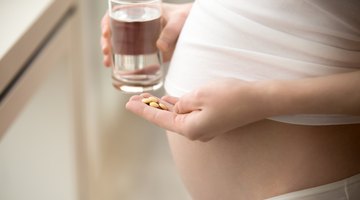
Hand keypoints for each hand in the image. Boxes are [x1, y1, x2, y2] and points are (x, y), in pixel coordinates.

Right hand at [100, 3, 192, 66]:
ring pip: (120, 45)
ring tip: (108, 63)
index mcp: (142, 11)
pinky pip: (133, 58)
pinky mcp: (148, 52)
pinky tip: (118, 72)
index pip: (119, 14)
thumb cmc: (188, 18)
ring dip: (111, 54)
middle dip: (106, 42)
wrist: (199, 28)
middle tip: (106, 52)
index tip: (106, 33)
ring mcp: (142, 39)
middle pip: (115, 31)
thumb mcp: (179, 21)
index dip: (107, 22)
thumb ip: (171, 32)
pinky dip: (125, 65)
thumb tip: (160, 47)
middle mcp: (138, 25)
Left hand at [126, 78, 269, 141]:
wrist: (259, 100)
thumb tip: (178, 107)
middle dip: (151, 107)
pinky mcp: (212, 121)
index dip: (143, 110)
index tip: (129, 103)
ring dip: (164, 106)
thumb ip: (182, 102)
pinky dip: (178, 106)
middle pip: (167, 118)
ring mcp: (204, 128)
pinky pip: (189, 113)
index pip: (159, 118)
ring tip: (148, 97)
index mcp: (189, 128)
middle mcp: (195, 132)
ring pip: (178, 115)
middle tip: (136, 96)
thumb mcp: (199, 95)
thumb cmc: (230, 96)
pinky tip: (169, 101)